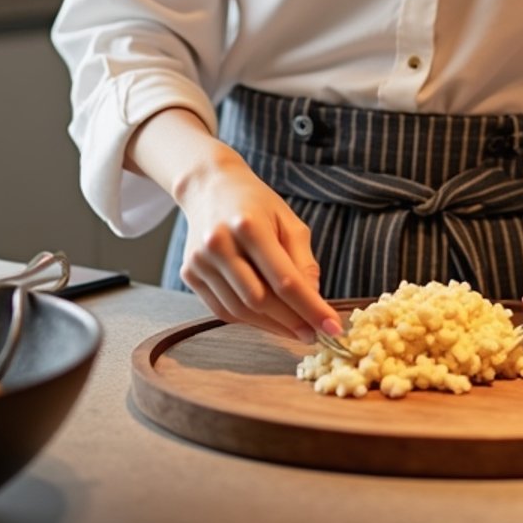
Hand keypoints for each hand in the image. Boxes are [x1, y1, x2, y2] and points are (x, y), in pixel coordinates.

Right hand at [177, 143, 341, 341]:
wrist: (210, 188)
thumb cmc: (256, 204)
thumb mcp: (288, 221)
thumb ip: (303, 260)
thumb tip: (314, 299)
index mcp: (249, 225)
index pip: (284, 279)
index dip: (310, 308)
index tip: (332, 327)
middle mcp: (220, 244)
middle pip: (260, 300)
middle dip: (292, 322)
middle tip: (315, 334)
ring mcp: (200, 261)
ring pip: (240, 310)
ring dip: (271, 326)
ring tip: (295, 330)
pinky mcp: (190, 273)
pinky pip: (222, 309)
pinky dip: (249, 319)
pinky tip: (268, 319)